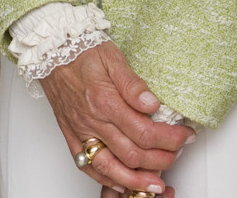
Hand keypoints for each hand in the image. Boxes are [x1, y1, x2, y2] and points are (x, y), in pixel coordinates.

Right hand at [42, 43, 191, 194]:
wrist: (51, 51)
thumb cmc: (81, 52)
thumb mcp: (112, 57)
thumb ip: (132, 83)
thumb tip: (152, 103)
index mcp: (105, 101)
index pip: (144, 131)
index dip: (170, 139)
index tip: (185, 136)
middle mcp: (92, 120)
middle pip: (132, 154)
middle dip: (160, 160)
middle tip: (177, 155)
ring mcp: (80, 131)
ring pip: (110, 167)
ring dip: (135, 181)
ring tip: (154, 186)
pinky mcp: (71, 135)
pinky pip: (87, 166)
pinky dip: (106, 179)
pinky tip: (121, 185)